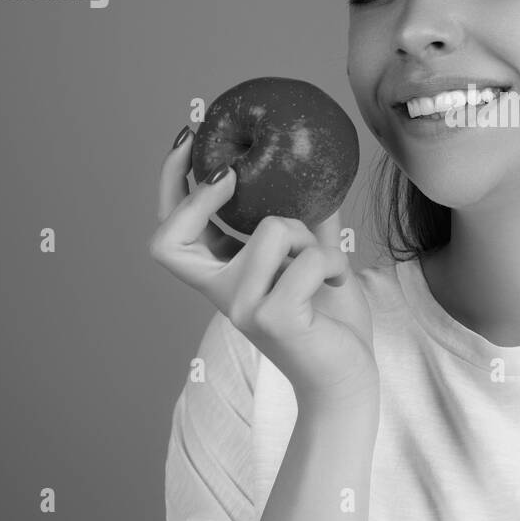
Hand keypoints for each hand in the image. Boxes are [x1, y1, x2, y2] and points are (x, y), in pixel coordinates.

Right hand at [149, 127, 377, 409]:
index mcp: (223, 278)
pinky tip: (340, 283)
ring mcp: (242, 308)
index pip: (171, 234)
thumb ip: (306, 222)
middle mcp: (222, 295)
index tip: (189, 142)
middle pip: (171, 238)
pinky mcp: (273, 318)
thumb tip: (313, 169)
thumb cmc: (331, 322)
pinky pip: (308, 258)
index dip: (170, 187)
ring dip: (308, 237)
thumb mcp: (315, 260)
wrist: (348, 379)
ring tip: (324, 264)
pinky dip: (334, 261)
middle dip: (197, 197)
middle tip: (232, 174)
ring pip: (271, 229)